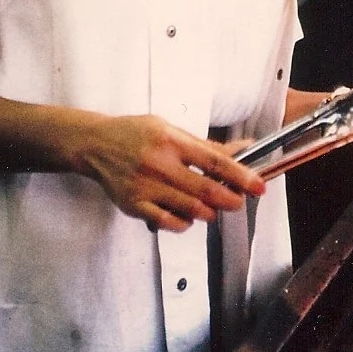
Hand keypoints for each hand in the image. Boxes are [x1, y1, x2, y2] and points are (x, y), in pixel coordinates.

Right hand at [74, 114, 265, 232]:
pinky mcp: (134, 205)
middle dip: (230, 200)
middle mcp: (159, 164)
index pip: (215, 162)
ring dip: (210, 212)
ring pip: (191, 210)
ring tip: (211, 206)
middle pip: (206, 190)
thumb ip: (205, 145)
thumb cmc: (135, 133)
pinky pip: (169, 222)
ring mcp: (145, 187)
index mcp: (171, 140)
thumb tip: (243, 148)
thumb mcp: (169, 128)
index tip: (258, 186)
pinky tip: (187, 214)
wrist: (94, 145)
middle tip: (238, 201)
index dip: (241, 176)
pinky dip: (185, 222)